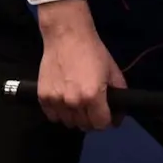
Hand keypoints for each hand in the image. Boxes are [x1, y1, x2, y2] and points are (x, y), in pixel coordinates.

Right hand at [36, 0, 126, 130]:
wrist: (67, 37)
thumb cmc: (93, 52)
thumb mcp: (113, 72)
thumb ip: (119, 93)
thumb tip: (119, 113)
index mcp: (93, 96)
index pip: (101, 124)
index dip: (107, 121)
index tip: (108, 116)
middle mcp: (74, 102)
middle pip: (85, 125)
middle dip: (93, 120)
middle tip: (94, 109)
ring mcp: (56, 100)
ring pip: (69, 123)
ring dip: (76, 117)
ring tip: (79, 105)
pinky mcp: (42, 97)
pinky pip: (53, 116)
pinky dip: (60, 113)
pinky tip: (65, 103)